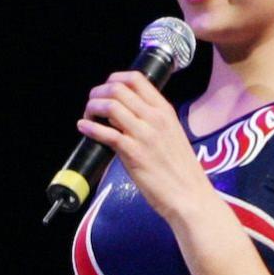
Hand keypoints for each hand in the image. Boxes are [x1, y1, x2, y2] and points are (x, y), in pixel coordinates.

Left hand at [78, 72, 208, 221]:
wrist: (189, 195)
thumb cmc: (180, 169)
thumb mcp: (171, 133)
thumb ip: (151, 120)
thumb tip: (123, 114)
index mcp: (164, 110)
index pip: (136, 79)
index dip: (113, 80)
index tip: (105, 90)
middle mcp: (155, 118)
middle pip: (117, 89)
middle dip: (97, 94)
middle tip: (92, 106)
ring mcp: (144, 135)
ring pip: (110, 106)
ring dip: (92, 108)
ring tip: (88, 118)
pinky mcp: (134, 153)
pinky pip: (106, 133)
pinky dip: (90, 128)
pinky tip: (84, 128)